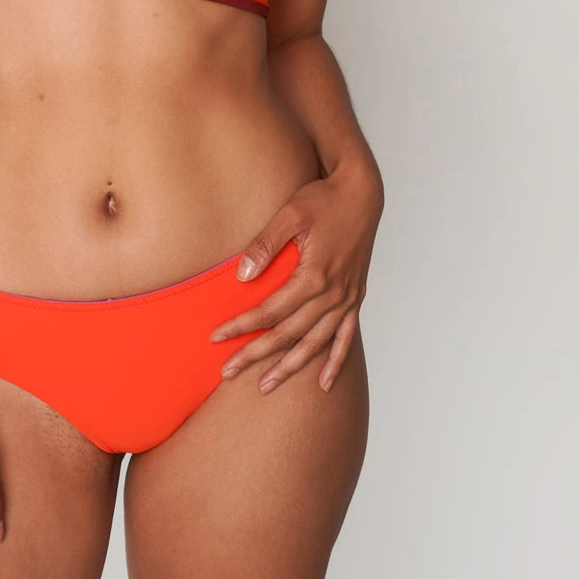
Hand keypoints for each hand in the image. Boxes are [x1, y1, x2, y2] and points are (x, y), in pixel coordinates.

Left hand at [209, 155, 383, 394]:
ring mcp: (347, 298)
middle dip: (256, 355)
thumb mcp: (290, 213)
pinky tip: (323, 383)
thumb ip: (265, 244)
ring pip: (315, 343)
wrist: (362, 192)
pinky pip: (346, 337)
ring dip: (290, 366)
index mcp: (315, 275)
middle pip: (288, 333)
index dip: (241, 326)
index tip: (217, 337)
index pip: (270, 311)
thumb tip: (243, 275)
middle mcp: (333, 293)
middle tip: (228, 372)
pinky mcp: (356, 297)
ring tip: (265, 385)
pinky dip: (335, 362)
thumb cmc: (324, 198)